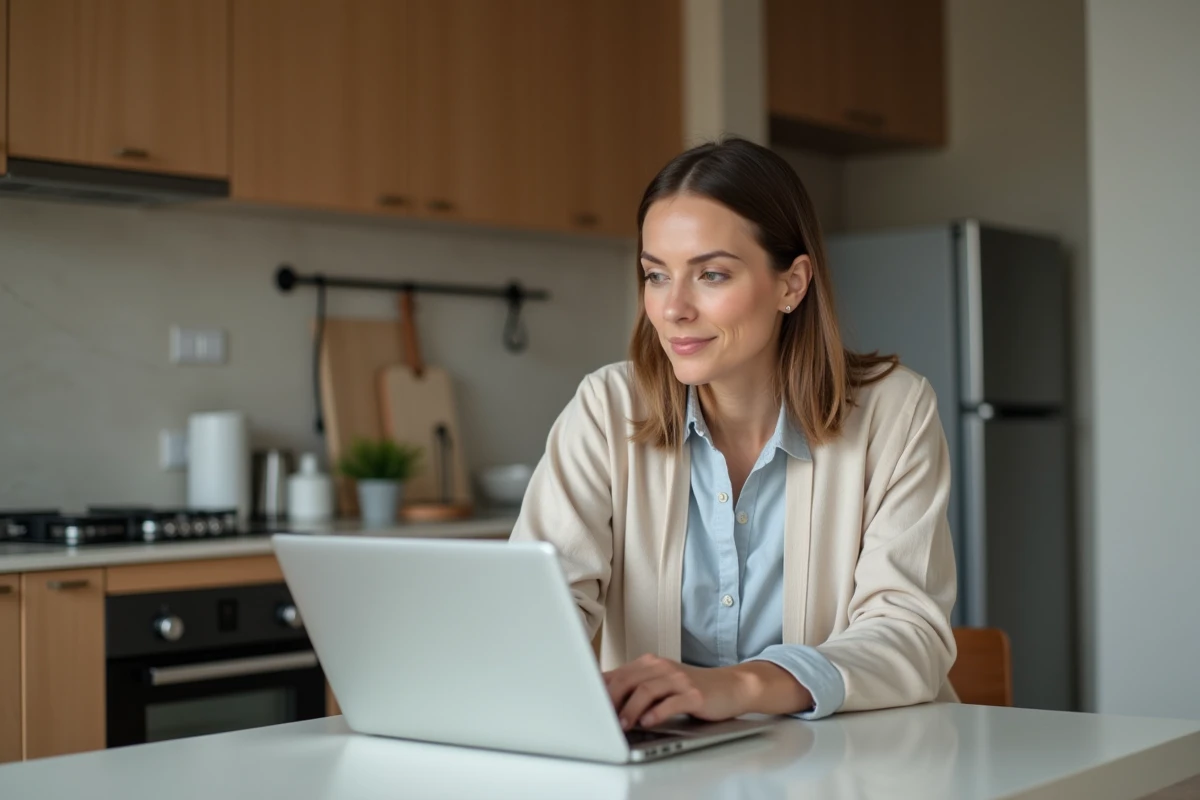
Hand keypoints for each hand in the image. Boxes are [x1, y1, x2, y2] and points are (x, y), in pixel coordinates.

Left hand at [602, 654, 751, 729]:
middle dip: (610, 700)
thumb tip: (604, 700)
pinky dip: (657, 712)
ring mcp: (679, 679)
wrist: (731, 686)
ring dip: (631, 708)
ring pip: (646, 690)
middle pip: (628, 680)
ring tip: (622, 725)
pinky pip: (671, 702)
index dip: (600, 691)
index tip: (587, 706)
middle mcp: (662, 668)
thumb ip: (636, 688)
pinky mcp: (694, 694)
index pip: (618, 674)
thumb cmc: (692, 688)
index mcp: (650, 664)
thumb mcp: (661, 684)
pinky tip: (648, 722)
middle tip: (601, 718)